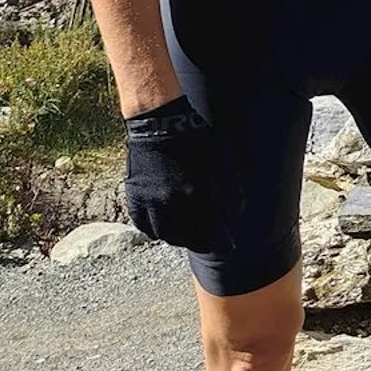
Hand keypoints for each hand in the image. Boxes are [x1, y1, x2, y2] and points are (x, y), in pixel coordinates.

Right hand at [122, 96, 232, 251]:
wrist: (160, 123)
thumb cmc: (196, 139)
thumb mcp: (223, 160)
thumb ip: (232, 190)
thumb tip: (235, 215)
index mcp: (198, 194)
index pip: (209, 232)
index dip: (218, 242)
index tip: (224, 246)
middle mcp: (173, 203)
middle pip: (187, 238)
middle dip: (198, 240)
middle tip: (204, 239)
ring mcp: (151, 203)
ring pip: (165, 236)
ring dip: (177, 237)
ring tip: (185, 233)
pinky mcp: (135, 200)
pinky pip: (145, 227)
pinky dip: (155, 229)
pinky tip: (164, 224)